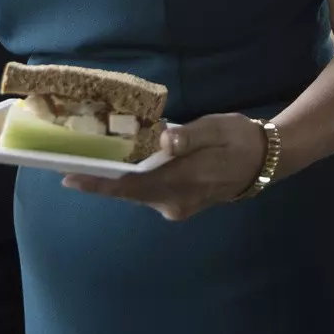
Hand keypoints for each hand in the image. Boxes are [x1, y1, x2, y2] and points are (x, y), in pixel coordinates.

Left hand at [61, 115, 265, 220]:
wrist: (264, 161)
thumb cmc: (238, 138)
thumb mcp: (216, 127)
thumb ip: (189, 135)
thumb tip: (164, 141)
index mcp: (182, 181)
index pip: (131, 185)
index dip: (98, 183)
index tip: (69, 177)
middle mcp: (175, 201)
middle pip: (128, 192)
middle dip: (100, 179)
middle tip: (72, 162)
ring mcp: (177, 207)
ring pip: (138, 193)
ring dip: (117, 179)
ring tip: (94, 160)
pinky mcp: (180, 205)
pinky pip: (150, 193)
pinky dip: (135, 181)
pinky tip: (127, 165)